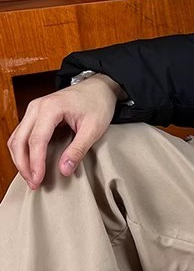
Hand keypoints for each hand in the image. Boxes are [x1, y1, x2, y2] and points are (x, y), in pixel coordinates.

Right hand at [6, 75, 118, 189]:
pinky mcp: (34, 114)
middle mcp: (36, 107)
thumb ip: (78, 149)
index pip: (36, 141)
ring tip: (32, 177)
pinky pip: (21, 135)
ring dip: (20, 159)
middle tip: (33, 183)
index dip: (35, 163)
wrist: (99, 87)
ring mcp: (33, 109)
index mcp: (51, 108)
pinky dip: (23, 151)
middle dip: (23, 165)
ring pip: (16, 138)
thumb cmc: (98, 104)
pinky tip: (31, 164)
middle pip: (19, 140)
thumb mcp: (94, 128)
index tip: (38, 180)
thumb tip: (64, 170)